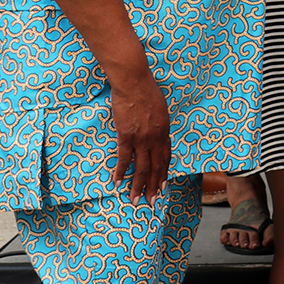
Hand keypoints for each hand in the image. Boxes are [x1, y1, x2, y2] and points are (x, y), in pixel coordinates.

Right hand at [109, 72, 170, 203]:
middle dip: (153, 185)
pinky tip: (118, 183)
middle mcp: (156, 137)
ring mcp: (141, 138)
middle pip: (156, 166)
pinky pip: (124, 158)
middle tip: (151, 201)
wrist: (134, 81)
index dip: (164, 172)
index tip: (162, 185)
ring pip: (141, 167)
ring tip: (135, 200)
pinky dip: (121, 172)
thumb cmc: (147, 90)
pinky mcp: (126, 136)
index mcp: (165, 130)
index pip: (166, 156)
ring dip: (138, 185)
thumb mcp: (160, 108)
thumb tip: (156, 133)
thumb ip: (159, 123)